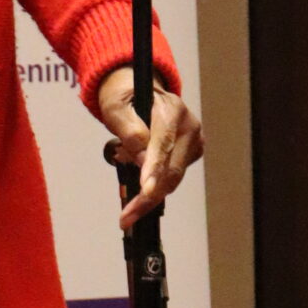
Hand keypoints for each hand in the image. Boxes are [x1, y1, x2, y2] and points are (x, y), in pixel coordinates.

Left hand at [94, 69, 203, 229]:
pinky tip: (139, 180)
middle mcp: (188, 125)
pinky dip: (154, 186)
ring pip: (173, 179)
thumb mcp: (115, 106)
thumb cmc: (124, 96)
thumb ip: (129, 129)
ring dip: (148, 194)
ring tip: (126, 196)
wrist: (137, 90)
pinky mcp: (191, 154)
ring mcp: (193, 141)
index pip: (164, 143)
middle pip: (172, 169)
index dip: (154, 169)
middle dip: (148, 196)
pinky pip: (172, 178)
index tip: (145, 190)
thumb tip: (142, 158)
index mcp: (171, 109)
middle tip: (127, 217)